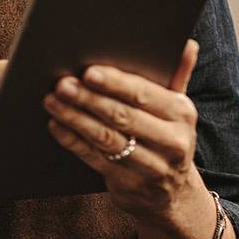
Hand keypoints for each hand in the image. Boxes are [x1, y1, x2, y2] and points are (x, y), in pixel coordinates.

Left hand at [43, 39, 204, 221]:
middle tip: (62, 84)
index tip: (88, 71)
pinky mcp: (129, 184)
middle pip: (122, 116)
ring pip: (106, 138)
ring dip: (75, 118)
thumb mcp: (176, 108)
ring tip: (52, 101)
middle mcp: (172, 141)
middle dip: (89, 98)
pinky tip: (55, 125)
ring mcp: (152, 167)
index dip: (115, 83)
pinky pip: (95, 159)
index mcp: (182, 113)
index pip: (144, 94)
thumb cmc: (166, 137)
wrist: (174, 195)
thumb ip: (177, 74)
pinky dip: (72, 141)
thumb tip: (187, 43)